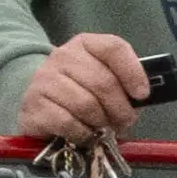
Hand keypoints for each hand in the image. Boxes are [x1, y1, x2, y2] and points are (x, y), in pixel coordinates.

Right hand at [3, 31, 160, 162]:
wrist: (40, 102)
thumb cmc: (81, 91)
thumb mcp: (103, 80)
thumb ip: (124, 85)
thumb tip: (140, 100)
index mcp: (85, 44)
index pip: (113, 47)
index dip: (132, 72)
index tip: (142, 94)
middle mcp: (63, 56)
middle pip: (102, 81)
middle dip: (120, 108)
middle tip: (124, 122)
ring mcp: (44, 78)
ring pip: (85, 104)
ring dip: (101, 122)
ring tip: (102, 128)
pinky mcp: (34, 104)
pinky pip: (68, 122)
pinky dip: (83, 133)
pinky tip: (84, 134)